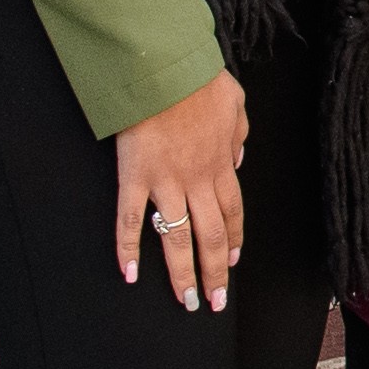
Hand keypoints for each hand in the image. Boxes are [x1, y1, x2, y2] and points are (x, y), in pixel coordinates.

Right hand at [115, 70, 251, 311]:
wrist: (165, 67)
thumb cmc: (197, 79)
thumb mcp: (235, 102)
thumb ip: (240, 133)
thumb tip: (238, 157)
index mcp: (222, 164)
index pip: (232, 213)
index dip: (234, 242)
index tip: (234, 262)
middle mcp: (198, 180)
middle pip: (211, 237)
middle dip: (215, 273)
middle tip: (213, 300)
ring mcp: (166, 182)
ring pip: (177, 239)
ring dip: (182, 273)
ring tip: (185, 300)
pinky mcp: (135, 177)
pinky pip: (130, 220)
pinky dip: (128, 249)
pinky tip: (129, 273)